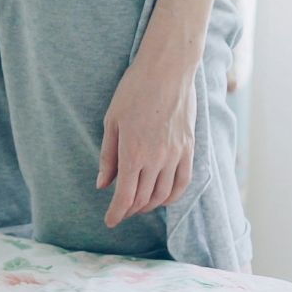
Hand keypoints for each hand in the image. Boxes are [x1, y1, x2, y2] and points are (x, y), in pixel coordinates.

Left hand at [96, 38, 198, 228]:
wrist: (167, 70)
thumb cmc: (133, 91)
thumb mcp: (111, 121)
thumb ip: (108, 156)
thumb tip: (102, 184)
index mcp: (132, 152)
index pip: (125, 196)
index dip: (116, 213)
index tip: (110, 222)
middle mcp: (156, 158)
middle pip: (143, 199)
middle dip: (130, 210)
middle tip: (121, 211)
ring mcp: (176, 155)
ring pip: (163, 194)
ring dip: (149, 205)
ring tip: (138, 205)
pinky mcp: (189, 149)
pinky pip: (183, 183)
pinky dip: (172, 196)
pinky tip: (162, 197)